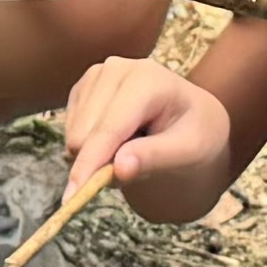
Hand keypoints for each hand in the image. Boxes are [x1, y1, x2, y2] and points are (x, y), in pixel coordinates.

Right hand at [62, 53, 237, 220]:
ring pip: (73, 132)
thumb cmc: (197, 135)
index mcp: (147, 79)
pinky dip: (88, 146)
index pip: (109, 128)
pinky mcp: (85, 86)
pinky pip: (69, 128)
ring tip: (131, 152)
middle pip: (84, 132)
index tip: (73, 197)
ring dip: (94, 155)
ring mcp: (98, 74)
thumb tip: (119, 168)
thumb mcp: (190, 151)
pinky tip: (117, 141)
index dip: (90, 163)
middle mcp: (117, 69)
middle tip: (132, 170)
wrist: (194, 119)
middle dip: (97, 162)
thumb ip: (156, 158)